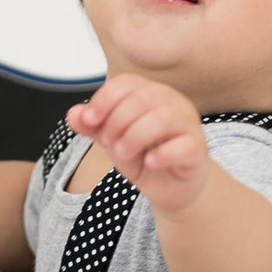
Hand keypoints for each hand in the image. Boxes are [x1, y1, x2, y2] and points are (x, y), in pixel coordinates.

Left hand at [66, 75, 208, 215]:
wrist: (170, 188)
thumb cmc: (144, 157)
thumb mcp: (111, 141)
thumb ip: (93, 127)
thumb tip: (74, 114)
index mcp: (150, 93)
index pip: (126, 83)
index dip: (104, 99)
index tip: (89, 120)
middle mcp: (172, 102)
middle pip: (141, 99)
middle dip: (116, 122)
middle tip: (108, 144)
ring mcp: (188, 125)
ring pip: (163, 118)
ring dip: (134, 137)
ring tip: (123, 153)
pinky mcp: (197, 150)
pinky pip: (184, 145)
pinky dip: (163, 154)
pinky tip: (150, 162)